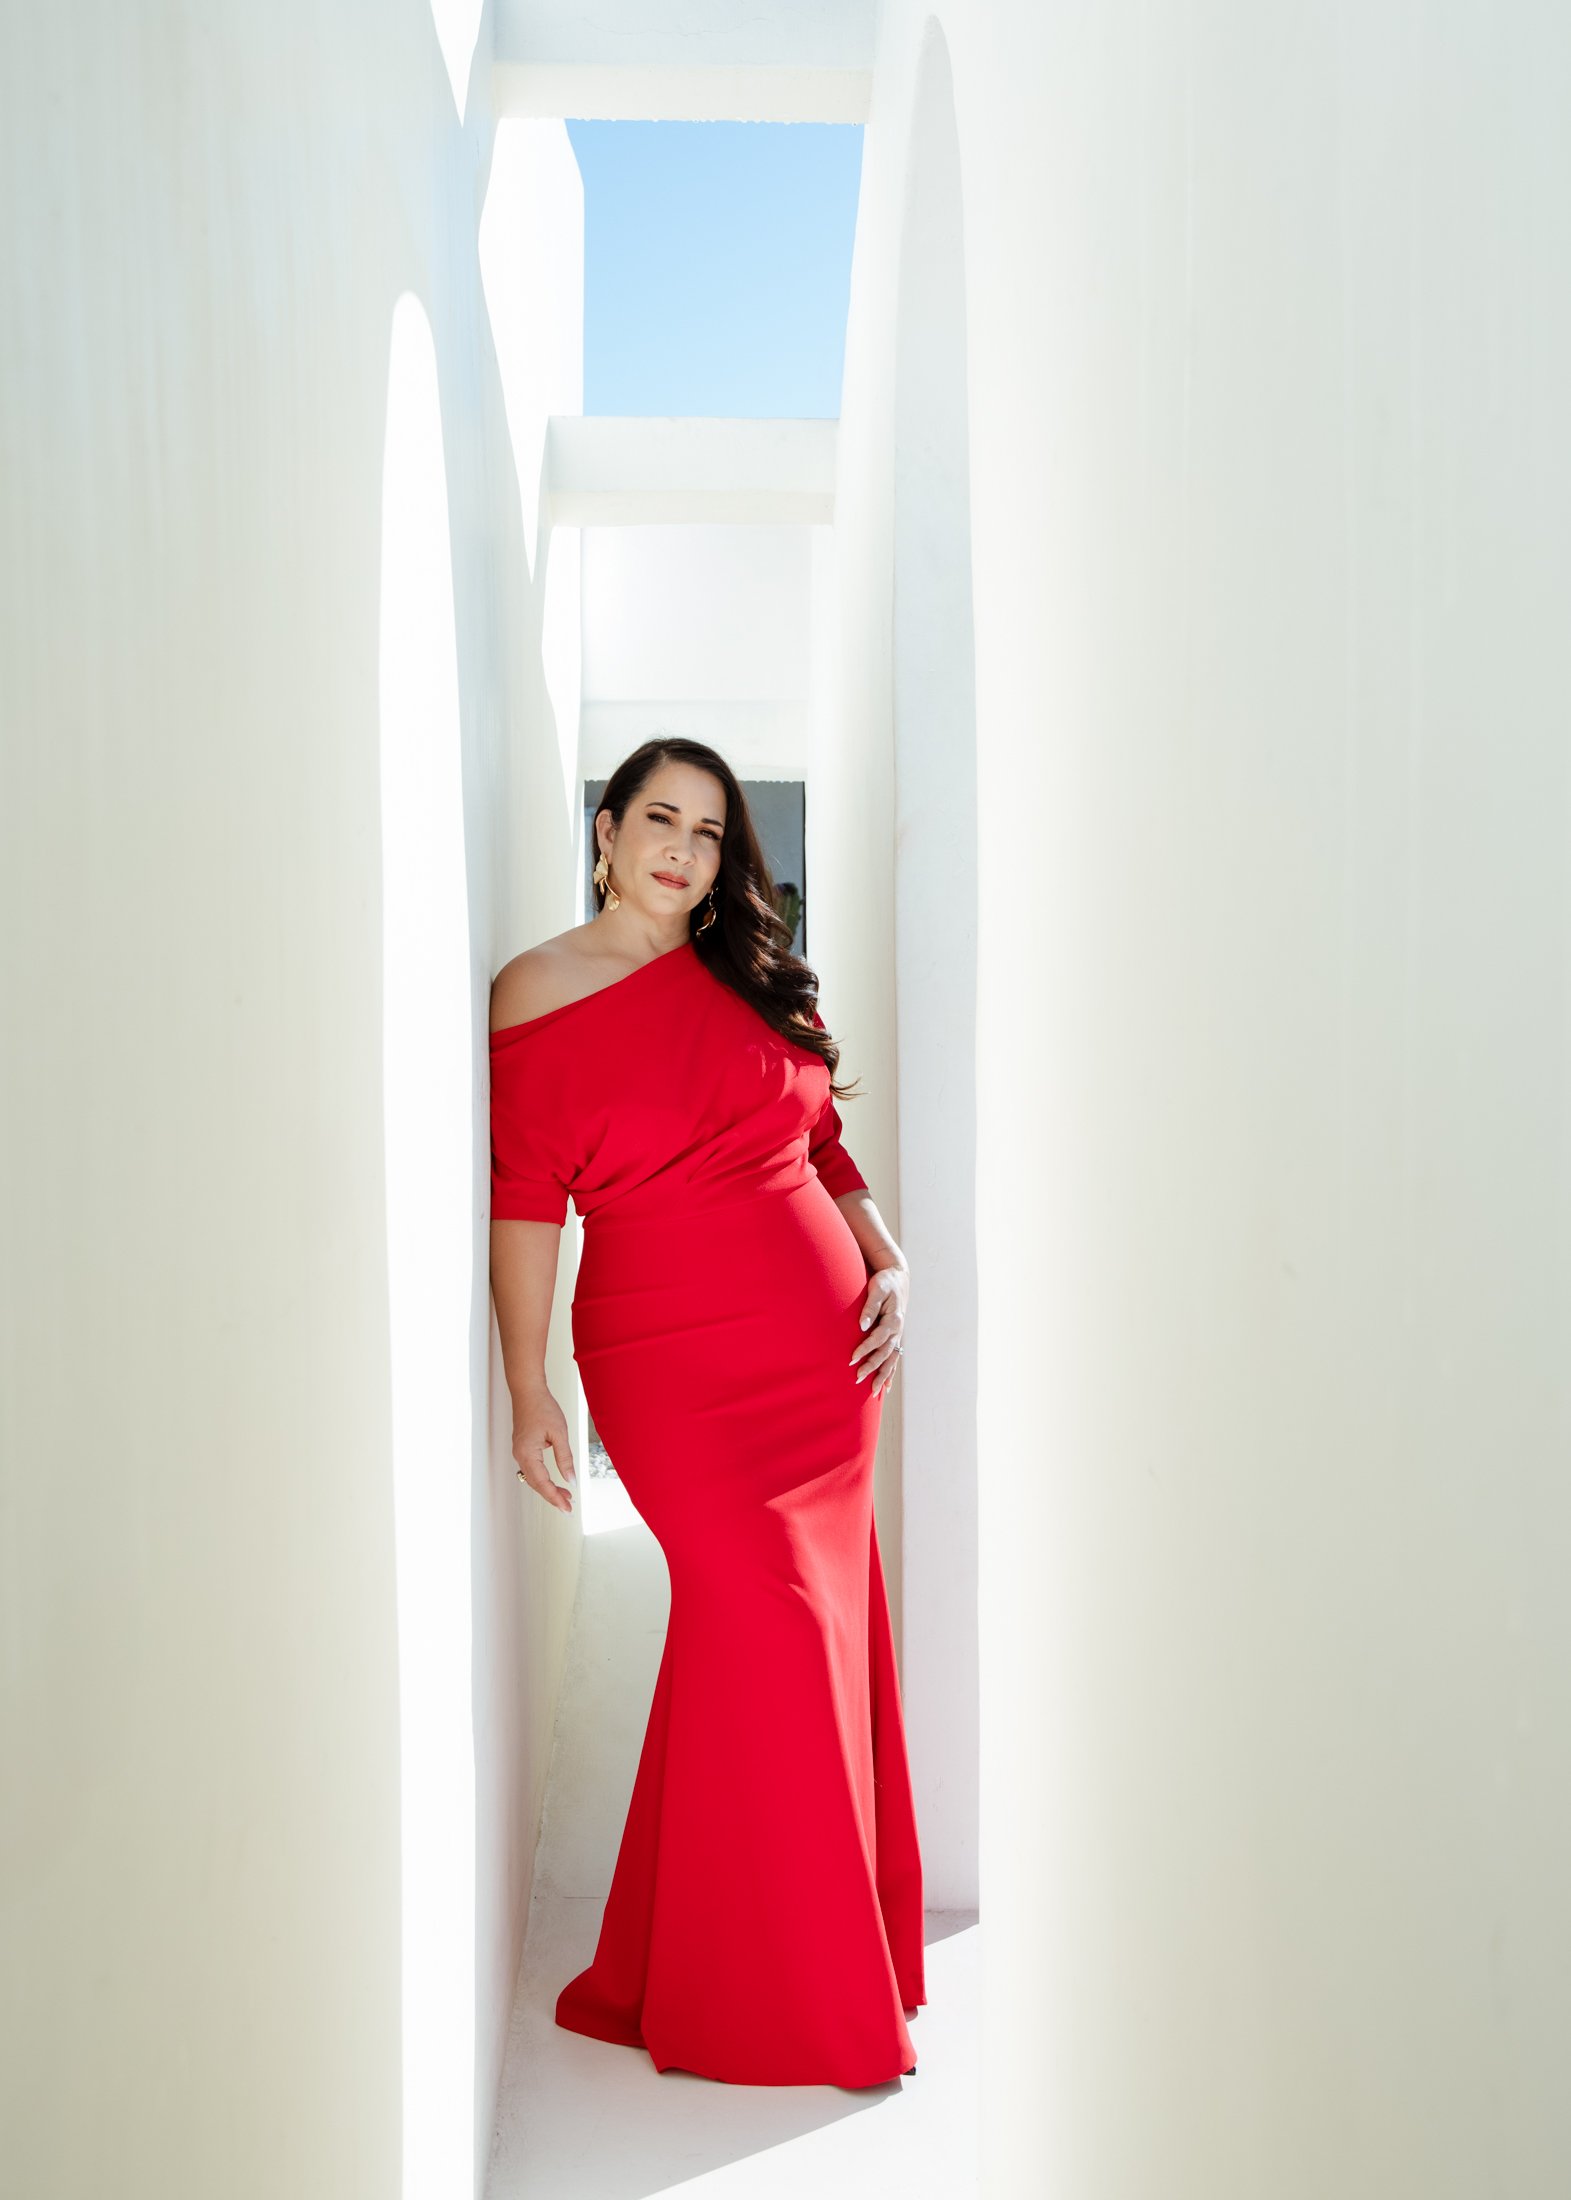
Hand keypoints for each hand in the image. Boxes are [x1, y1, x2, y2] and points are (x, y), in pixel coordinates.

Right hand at [511, 1380, 576, 1512]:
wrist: (528, 1391)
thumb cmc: (543, 1408)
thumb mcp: (560, 1433)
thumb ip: (565, 1459)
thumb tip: (571, 1481)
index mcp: (528, 1453)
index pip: (542, 1483)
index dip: (555, 1498)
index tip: (567, 1508)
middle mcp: (520, 1455)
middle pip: (536, 1484)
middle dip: (552, 1496)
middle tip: (569, 1507)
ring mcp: (519, 1452)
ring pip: (533, 1478)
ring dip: (548, 1488)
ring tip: (566, 1495)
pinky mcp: (522, 1448)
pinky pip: (531, 1469)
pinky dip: (543, 1478)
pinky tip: (554, 1480)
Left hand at [849, 1262, 907, 1399]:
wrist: (898, 1277)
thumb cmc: (885, 1282)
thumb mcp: (877, 1289)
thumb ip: (870, 1308)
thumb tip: (862, 1325)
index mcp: (894, 1319)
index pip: (878, 1338)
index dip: (865, 1349)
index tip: (852, 1358)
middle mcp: (897, 1330)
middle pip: (885, 1353)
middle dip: (872, 1367)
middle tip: (856, 1378)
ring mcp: (897, 1335)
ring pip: (891, 1360)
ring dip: (882, 1375)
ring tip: (873, 1391)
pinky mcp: (895, 1337)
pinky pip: (893, 1359)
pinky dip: (889, 1373)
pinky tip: (885, 1387)